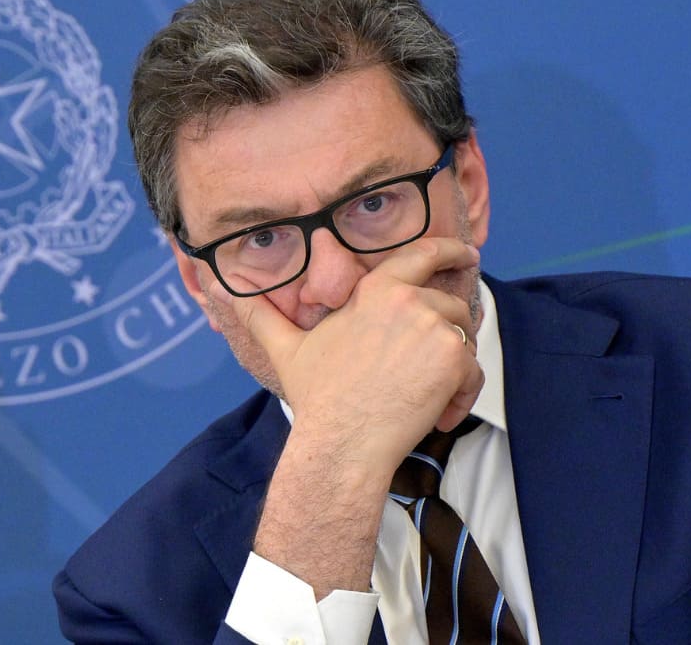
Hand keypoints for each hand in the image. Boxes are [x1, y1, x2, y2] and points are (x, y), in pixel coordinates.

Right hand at [215, 237, 484, 483]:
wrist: (343, 440)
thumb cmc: (318, 398)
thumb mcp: (287, 348)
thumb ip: (259, 315)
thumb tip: (216, 288)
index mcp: (376, 289)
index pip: (424, 253)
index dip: (452, 250)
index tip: (469, 254)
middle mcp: (408, 299)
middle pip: (452, 307)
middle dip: (449, 339)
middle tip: (432, 372)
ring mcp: (433, 327)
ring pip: (465, 341)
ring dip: (455, 373)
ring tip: (428, 402)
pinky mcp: (453, 358)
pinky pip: (473, 373)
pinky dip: (461, 398)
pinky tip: (437, 417)